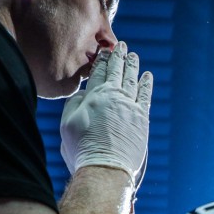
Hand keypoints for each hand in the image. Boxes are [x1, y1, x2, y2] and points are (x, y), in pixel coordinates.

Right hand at [60, 41, 152, 181]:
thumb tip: (84, 93)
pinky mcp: (142, 118)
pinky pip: (145, 95)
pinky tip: (147, 76)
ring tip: (133, 55)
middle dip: (118, 57)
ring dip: (132, 66)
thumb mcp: (67, 125)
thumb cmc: (82, 150)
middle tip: (121, 45)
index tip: (104, 51)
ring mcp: (130, 107)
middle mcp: (113, 97)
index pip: (98, 73)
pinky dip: (146, 84)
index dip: (101, 61)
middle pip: (116, 72)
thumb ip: (74, 105)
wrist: (105, 168)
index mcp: (93, 97)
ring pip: (132, 79)